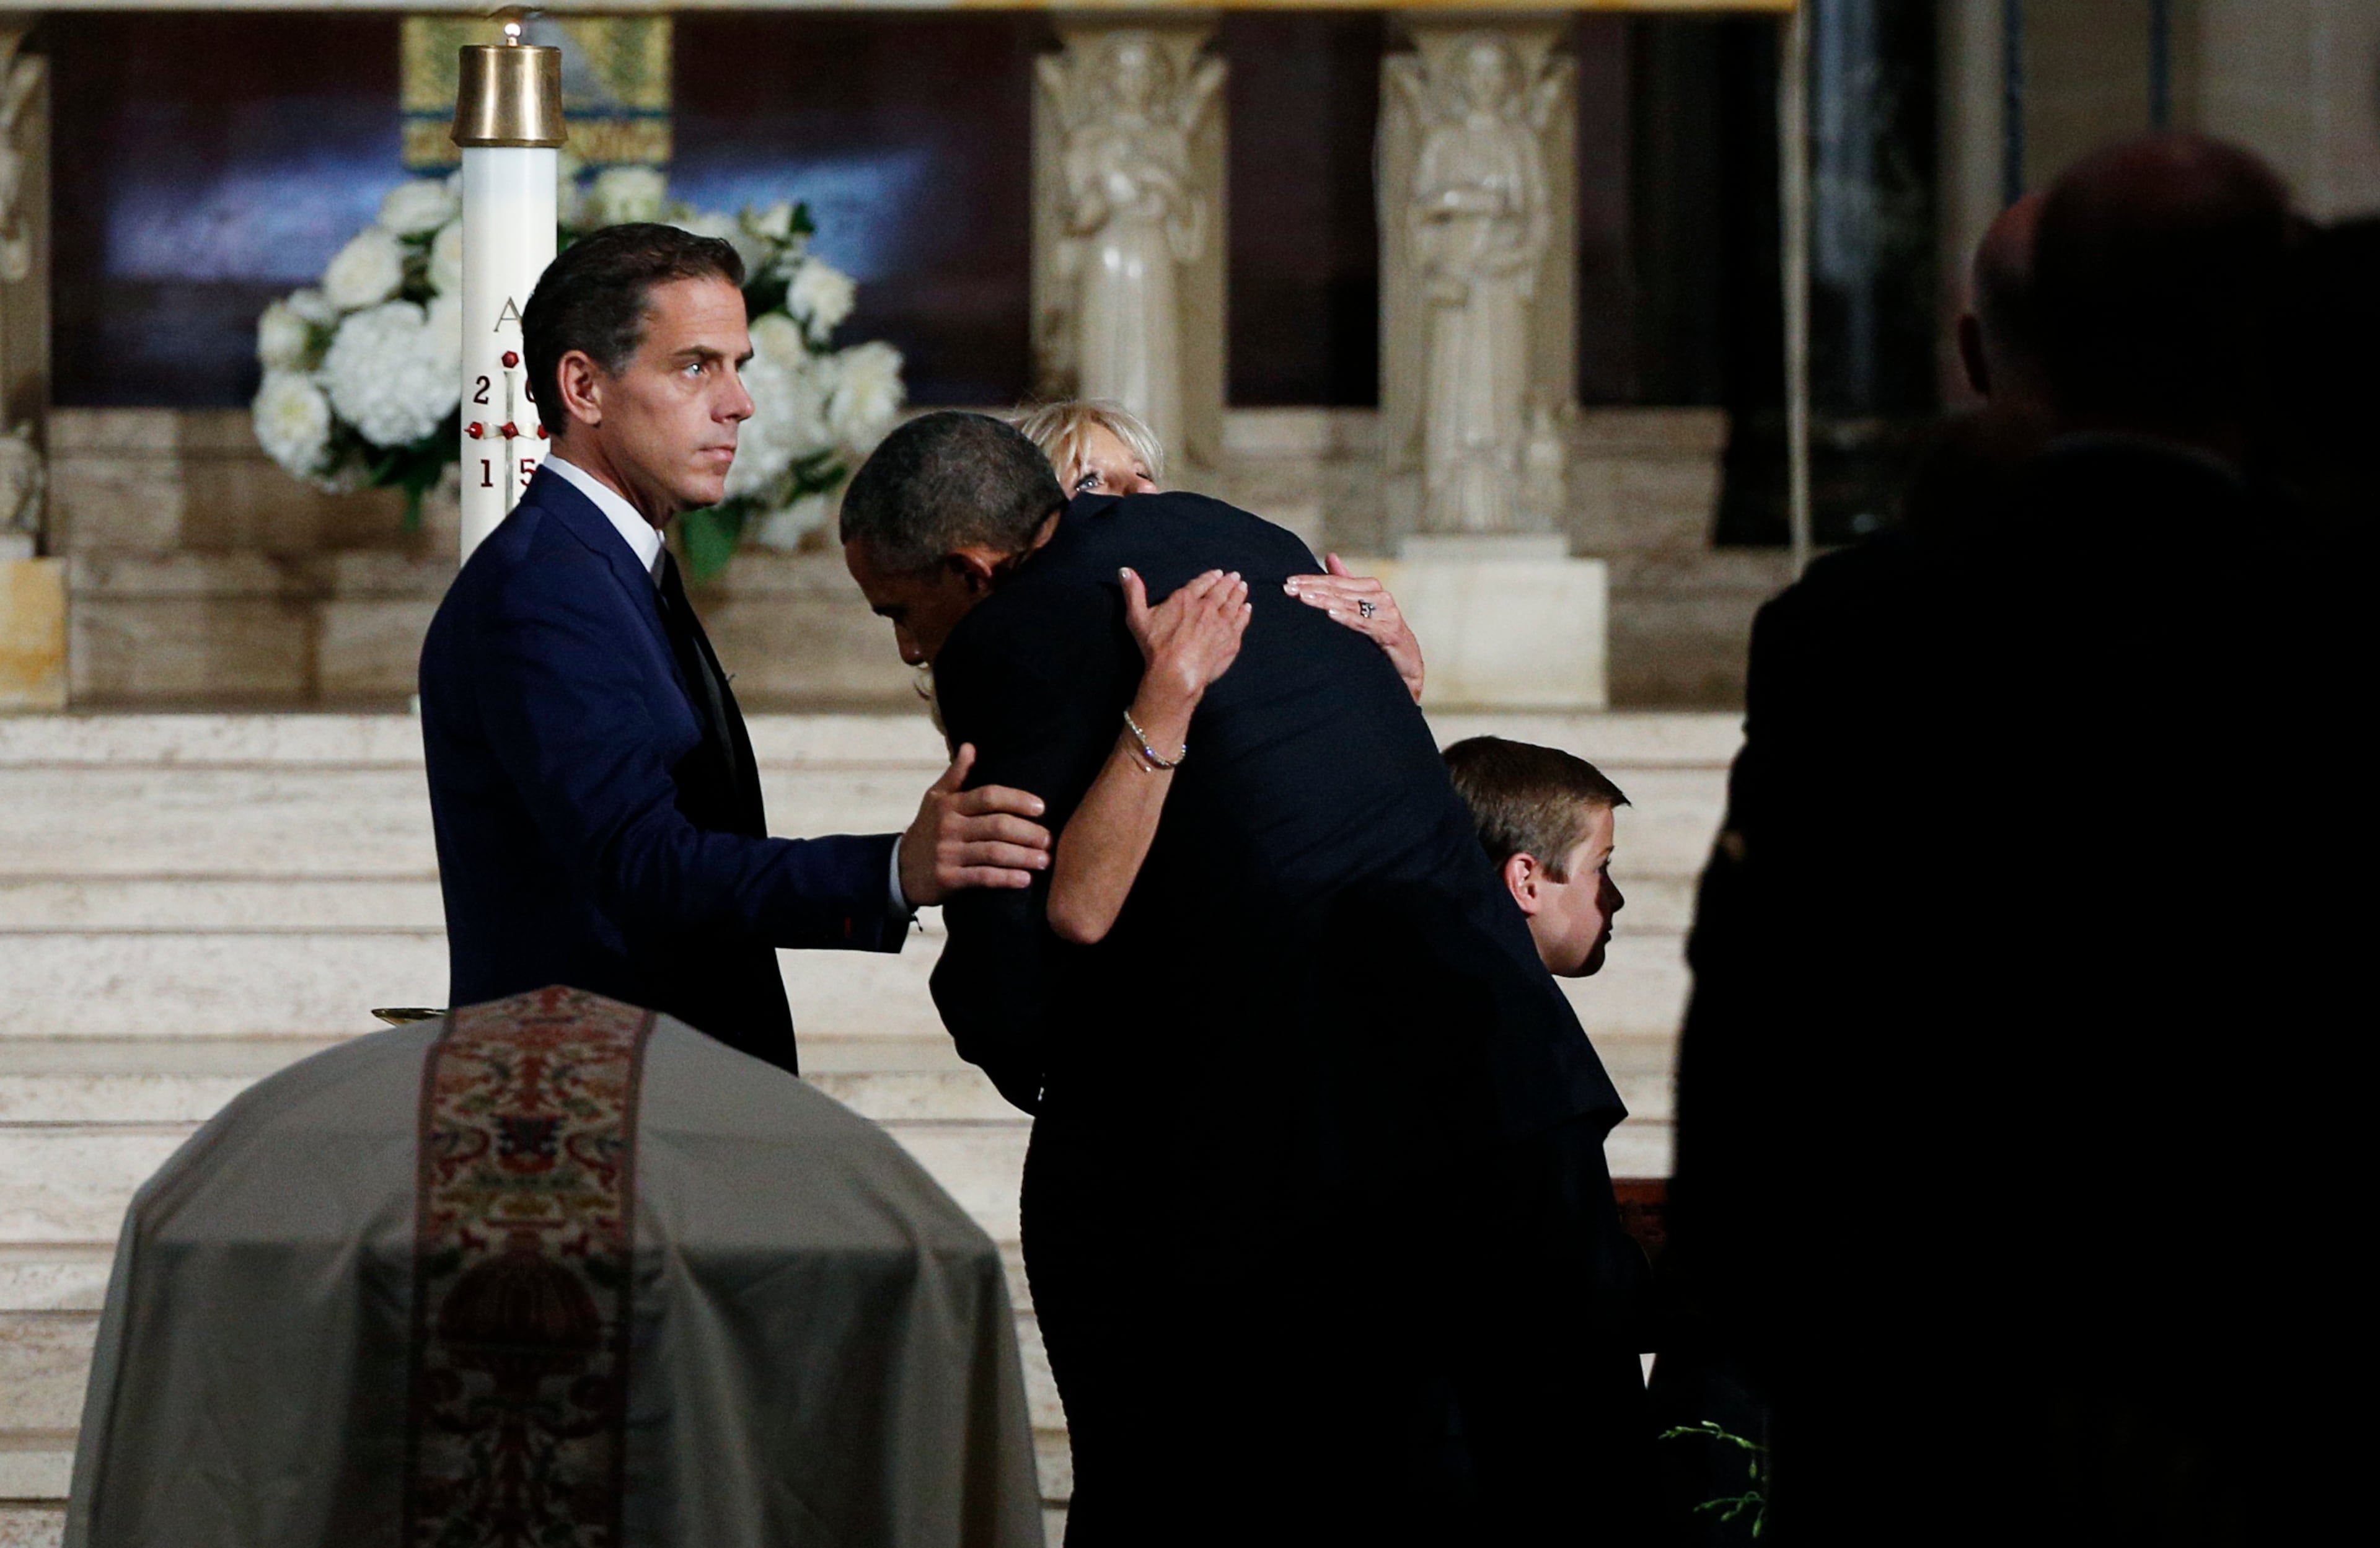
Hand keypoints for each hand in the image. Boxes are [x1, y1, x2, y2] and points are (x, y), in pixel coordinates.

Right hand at [898, 744, 1050, 905]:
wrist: (899, 868)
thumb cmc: (927, 829)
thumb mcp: (935, 799)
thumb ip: (955, 774)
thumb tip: (970, 746)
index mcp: (949, 805)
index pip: (988, 796)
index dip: (1017, 800)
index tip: (1041, 808)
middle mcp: (949, 827)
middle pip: (997, 826)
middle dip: (1028, 832)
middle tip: (1050, 839)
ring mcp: (947, 853)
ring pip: (993, 853)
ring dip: (1023, 857)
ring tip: (1045, 860)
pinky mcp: (947, 878)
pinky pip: (983, 877)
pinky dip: (1006, 878)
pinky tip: (1025, 879)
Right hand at [1123, 567, 1251, 713]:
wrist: (1176, 672)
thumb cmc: (1156, 646)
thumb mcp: (1137, 616)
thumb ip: (1133, 591)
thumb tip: (1124, 570)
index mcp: (1186, 599)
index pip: (1201, 583)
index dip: (1210, 577)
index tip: (1218, 573)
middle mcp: (1207, 607)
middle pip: (1221, 592)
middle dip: (1229, 583)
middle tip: (1235, 576)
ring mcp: (1222, 623)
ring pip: (1233, 604)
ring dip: (1239, 594)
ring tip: (1243, 587)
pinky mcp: (1231, 640)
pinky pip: (1241, 622)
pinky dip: (1244, 613)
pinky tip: (1247, 608)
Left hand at [1285, 555, 1424, 702]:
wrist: (1409, 663)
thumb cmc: (1382, 633)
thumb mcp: (1363, 607)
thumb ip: (1345, 582)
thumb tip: (1330, 556)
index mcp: (1370, 588)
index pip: (1334, 581)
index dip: (1310, 580)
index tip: (1288, 582)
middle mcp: (1379, 596)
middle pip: (1338, 590)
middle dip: (1312, 589)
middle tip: (1288, 589)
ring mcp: (1386, 613)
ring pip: (1348, 604)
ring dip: (1324, 601)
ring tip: (1304, 598)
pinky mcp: (1389, 631)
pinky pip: (1364, 623)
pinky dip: (1347, 617)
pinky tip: (1331, 613)